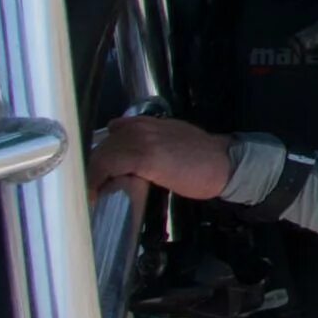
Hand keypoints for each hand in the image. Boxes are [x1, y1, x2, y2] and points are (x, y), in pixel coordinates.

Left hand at [87, 113, 233, 203]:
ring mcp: (141, 141)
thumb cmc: (203, 158)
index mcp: (147, 123)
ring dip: (92, 175)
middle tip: (94, 188)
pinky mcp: (144, 158)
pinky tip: (96, 194)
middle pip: (103, 145)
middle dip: (95, 167)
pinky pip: (108, 166)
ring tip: (93, 194)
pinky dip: (97, 181)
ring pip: (101, 154)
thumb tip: (135, 150)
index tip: (101, 172)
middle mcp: (140, 127)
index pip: (113, 130)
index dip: (104, 153)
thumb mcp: (174, 138)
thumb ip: (153, 140)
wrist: (224, 164)